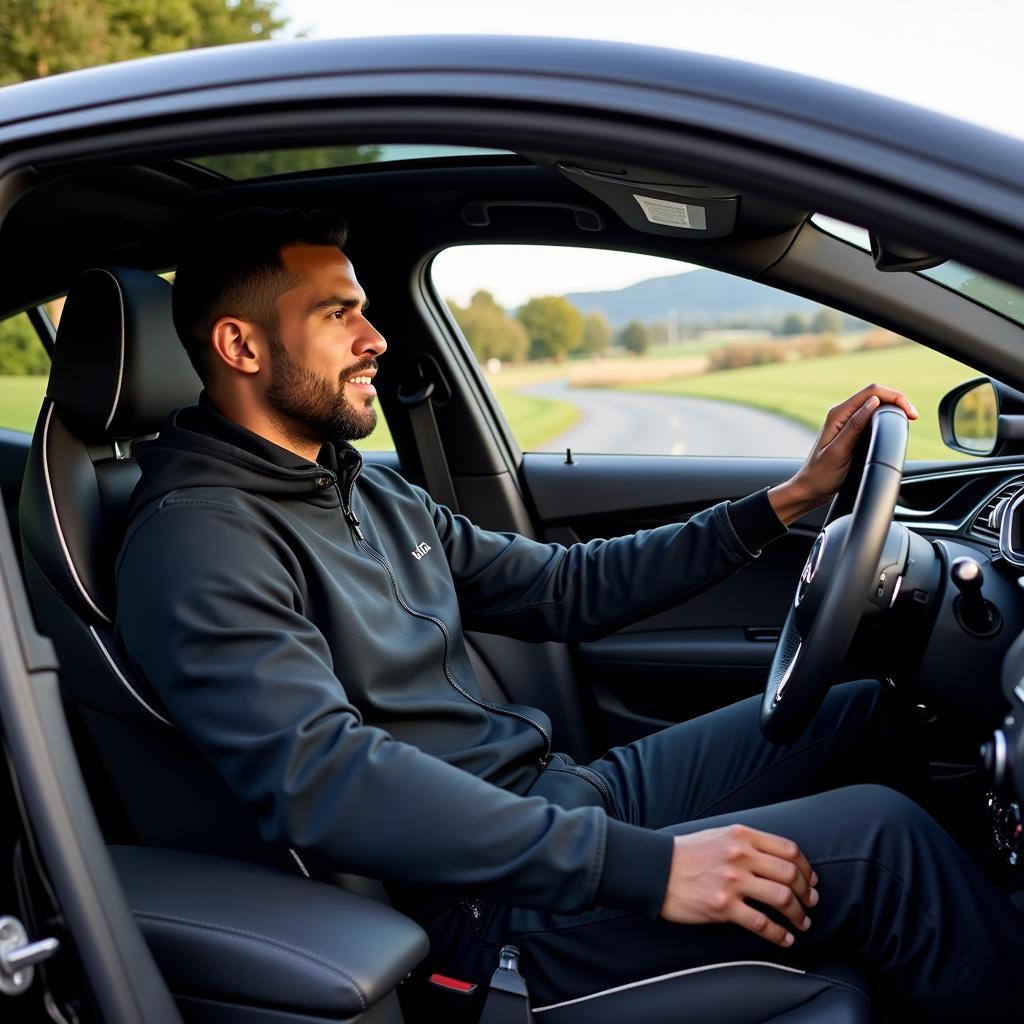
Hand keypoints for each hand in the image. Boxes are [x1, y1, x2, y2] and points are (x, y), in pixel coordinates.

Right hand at [660, 824, 818, 946]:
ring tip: (802, 922)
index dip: (806, 868)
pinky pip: (762, 923)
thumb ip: (746, 842)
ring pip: (782, 898)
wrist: (656, 869)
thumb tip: (775, 858)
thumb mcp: (718, 835)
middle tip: (811, 903)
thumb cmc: (686, 854)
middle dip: (807, 893)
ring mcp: (732, 881)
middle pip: (790, 875)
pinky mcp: (724, 906)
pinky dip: (779, 934)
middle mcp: (740, 855)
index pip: (789, 850)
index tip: (810, 880)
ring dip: (799, 914)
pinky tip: (784, 938)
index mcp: (741, 836)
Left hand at [768, 383, 918, 525]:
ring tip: (908, 418)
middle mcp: (841, 413)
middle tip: (914, 416)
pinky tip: (893, 423)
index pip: (872, 392)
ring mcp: (845, 421)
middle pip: (875, 394)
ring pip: (874, 403)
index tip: (911, 413)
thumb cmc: (821, 475)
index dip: (896, 398)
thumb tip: (873, 402)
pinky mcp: (849, 430)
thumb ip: (855, 426)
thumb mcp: (839, 451)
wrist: (809, 489)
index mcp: (837, 414)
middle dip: (898, 400)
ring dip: (893, 407)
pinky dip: (885, 415)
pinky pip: (871, 415)